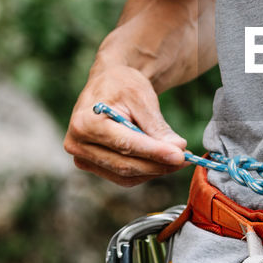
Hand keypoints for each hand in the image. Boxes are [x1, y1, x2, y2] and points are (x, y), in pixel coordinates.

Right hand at [64, 66, 187, 185]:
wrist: (106, 84)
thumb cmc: (121, 85)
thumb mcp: (141, 97)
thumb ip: (157, 126)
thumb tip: (178, 150)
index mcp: (85, 122)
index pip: (125, 144)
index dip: (155, 152)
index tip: (180, 155)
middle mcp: (77, 144)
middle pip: (125, 165)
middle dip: (158, 164)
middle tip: (185, 159)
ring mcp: (82, 158)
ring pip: (126, 175)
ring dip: (154, 170)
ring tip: (177, 159)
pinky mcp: (92, 166)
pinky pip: (123, 177)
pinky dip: (145, 171)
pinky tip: (161, 161)